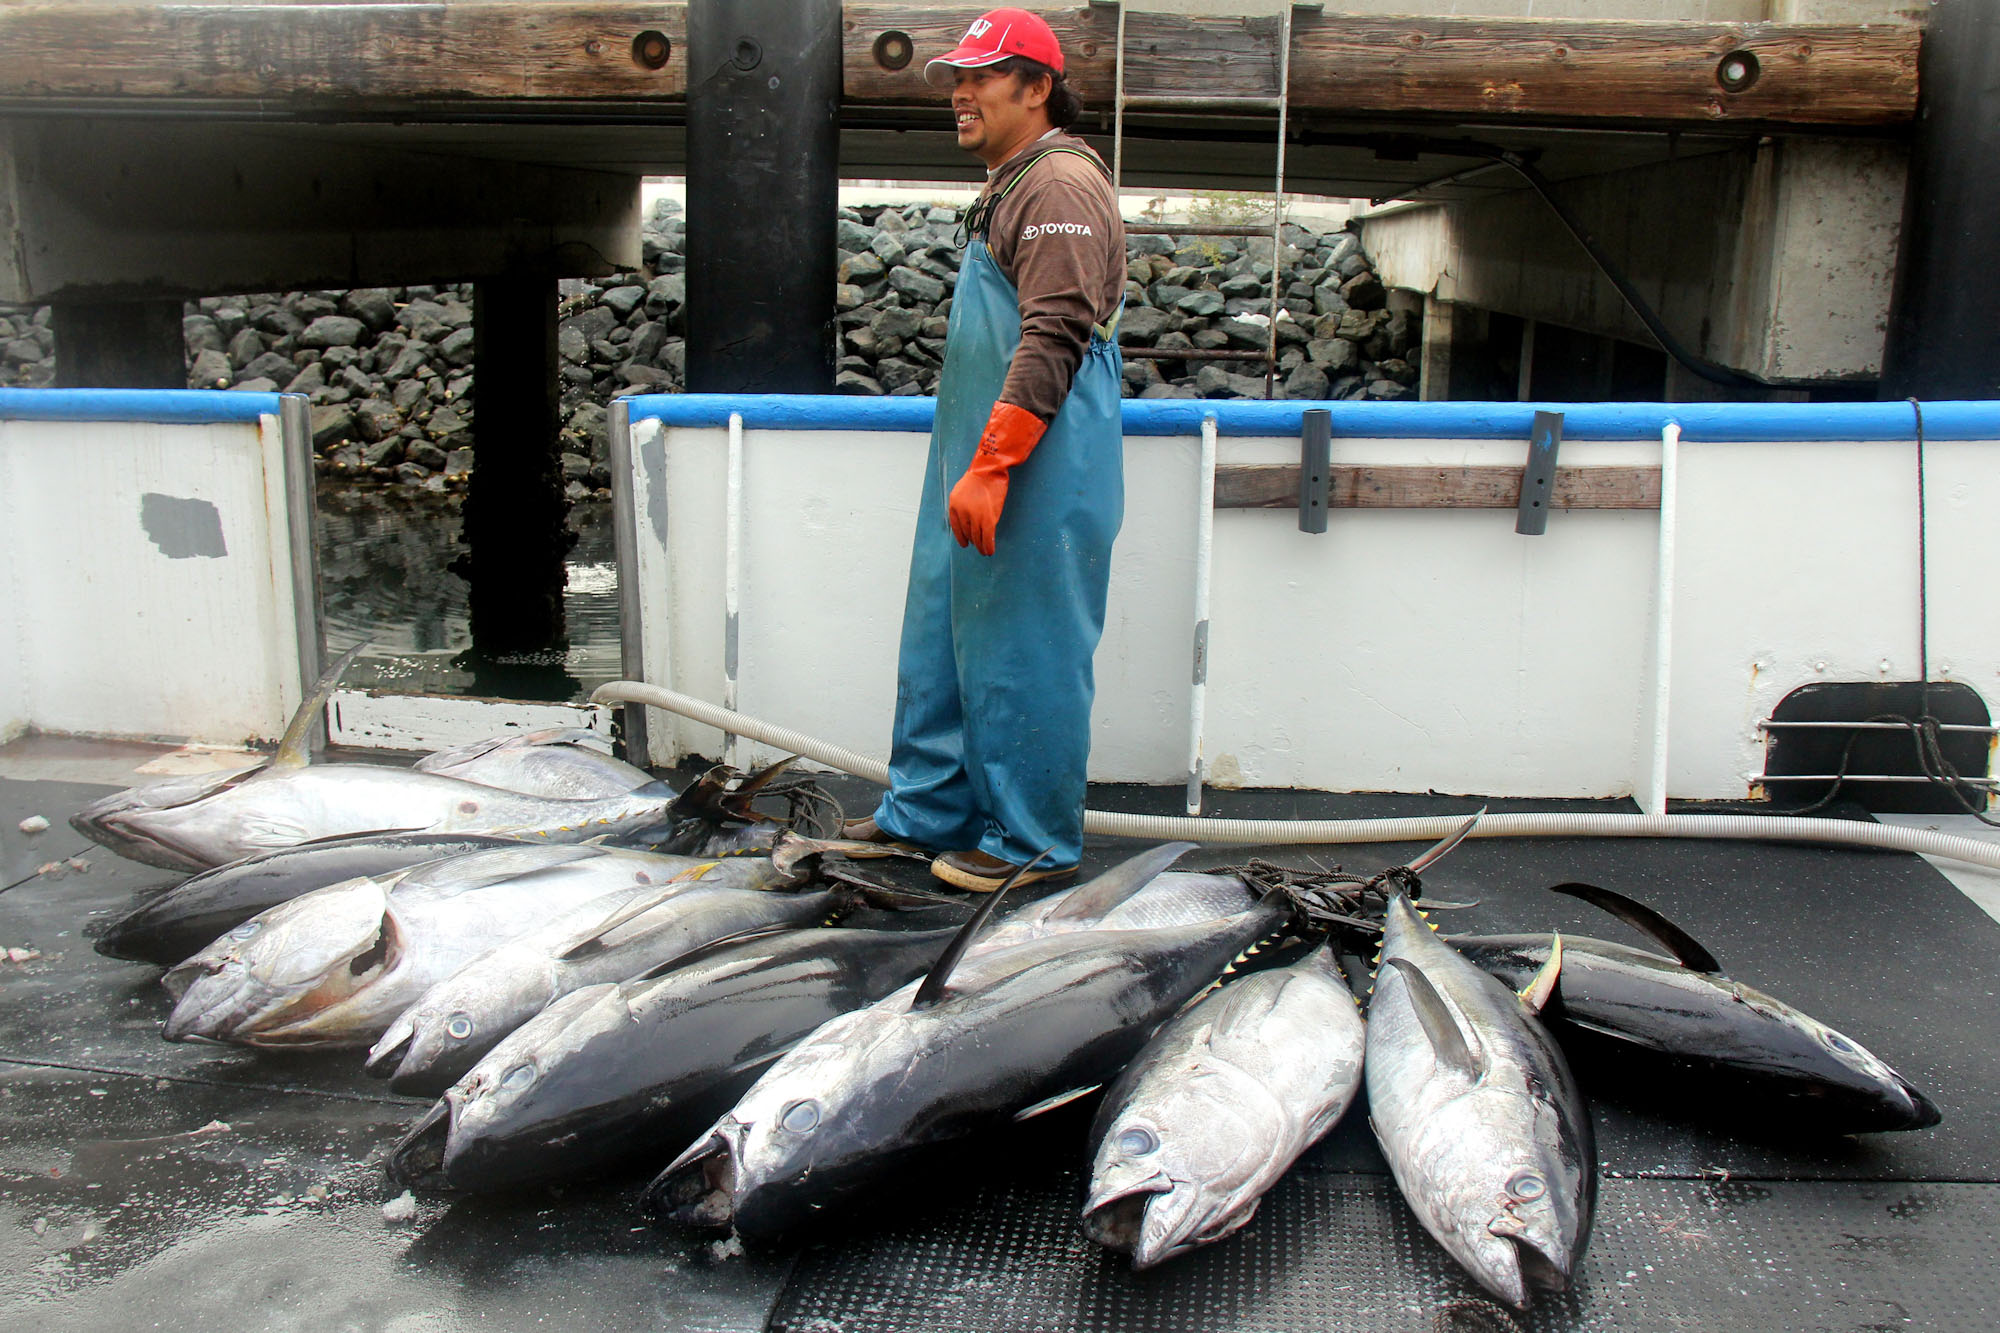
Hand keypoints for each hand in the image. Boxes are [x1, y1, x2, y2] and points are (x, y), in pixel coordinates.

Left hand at [948, 401, 1046, 555]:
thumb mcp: (963, 489)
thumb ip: (963, 503)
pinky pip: (987, 538)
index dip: (961, 537)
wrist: (990, 469)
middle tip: (978, 547)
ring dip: (981, 547)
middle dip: (973, 541)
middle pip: (968, 532)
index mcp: (954, 505)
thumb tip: (968, 518)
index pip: (956, 526)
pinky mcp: (988, 519)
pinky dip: (988, 546)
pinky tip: (990, 551)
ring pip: (977, 537)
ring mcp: (975, 517)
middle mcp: (962, 513)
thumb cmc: (980, 476)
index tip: (965, 544)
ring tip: (985, 552)